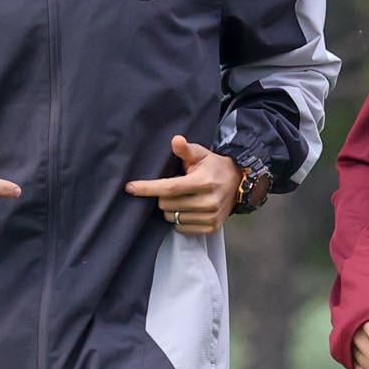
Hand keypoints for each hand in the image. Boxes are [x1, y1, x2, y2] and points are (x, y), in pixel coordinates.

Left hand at [124, 134, 241, 235]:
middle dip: (162, 197)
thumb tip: (175, 140)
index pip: (170, 188)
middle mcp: (208, 201)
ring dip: (171, 209)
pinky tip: (187, 210)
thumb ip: (186, 149)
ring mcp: (210, 216)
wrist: (238, 183)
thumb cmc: (213, 167)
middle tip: (171, 190)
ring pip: (173, 218)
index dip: (148, 188)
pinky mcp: (211, 227)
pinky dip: (179, 220)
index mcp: (203, 182)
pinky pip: (182, 228)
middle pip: (167, 205)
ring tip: (181, 199)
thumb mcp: (201, 154)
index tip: (130, 188)